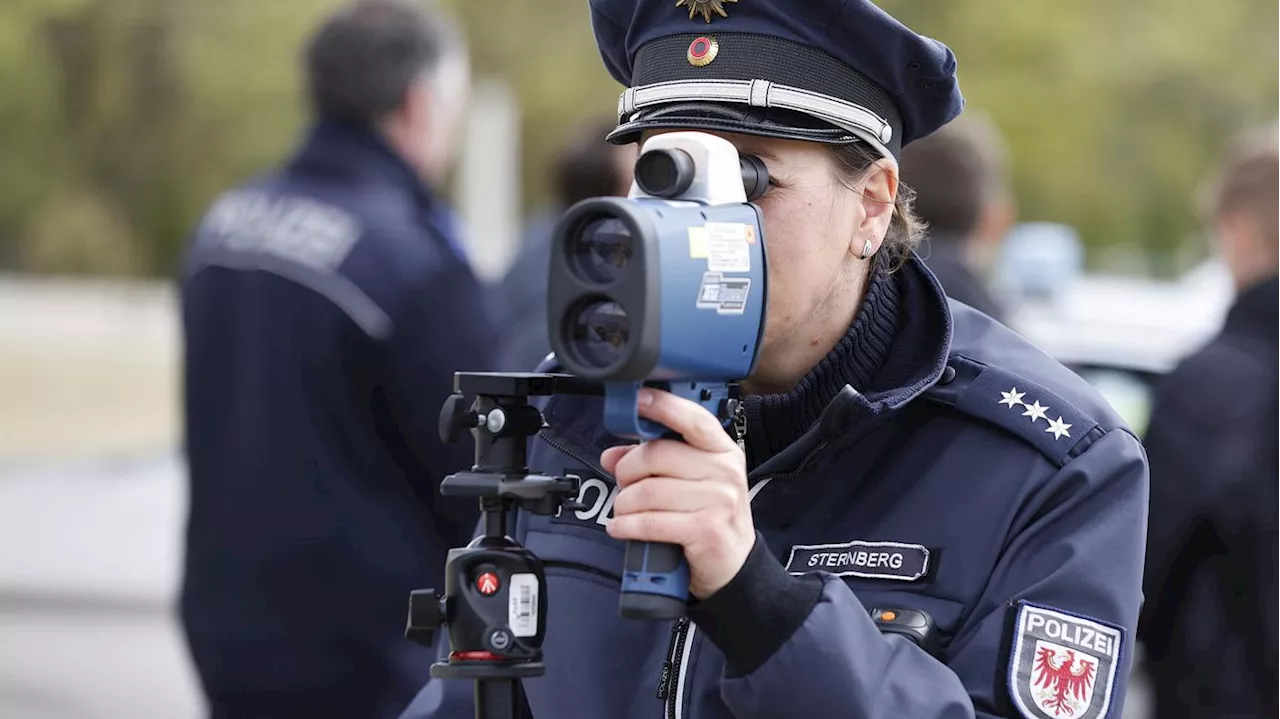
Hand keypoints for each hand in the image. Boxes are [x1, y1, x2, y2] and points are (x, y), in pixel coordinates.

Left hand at [601, 387, 754, 598]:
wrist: (735, 566)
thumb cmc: (710, 518)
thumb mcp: (690, 483)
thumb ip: (654, 463)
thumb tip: (612, 455)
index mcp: (722, 451)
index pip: (692, 419)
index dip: (663, 406)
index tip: (638, 400)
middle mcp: (724, 471)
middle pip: (657, 455)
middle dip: (627, 470)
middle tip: (623, 483)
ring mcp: (719, 500)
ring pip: (648, 491)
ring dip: (624, 503)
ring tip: (624, 511)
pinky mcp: (706, 530)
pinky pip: (651, 522)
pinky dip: (627, 526)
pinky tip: (621, 527)